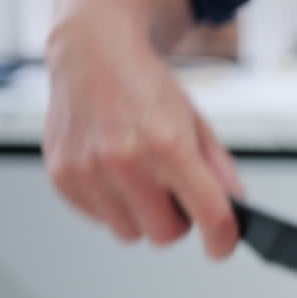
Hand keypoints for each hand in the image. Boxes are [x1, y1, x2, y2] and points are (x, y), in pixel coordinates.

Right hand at [42, 12, 242, 257]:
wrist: (93, 52)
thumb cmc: (146, 86)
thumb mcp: (197, 123)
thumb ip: (219, 171)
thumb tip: (233, 211)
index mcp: (169, 145)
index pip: (209, 215)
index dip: (222, 240)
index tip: (221, 245)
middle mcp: (126, 160)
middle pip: (165, 235)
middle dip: (176, 220)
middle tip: (173, 192)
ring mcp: (89, 170)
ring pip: (130, 233)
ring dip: (141, 215)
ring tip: (140, 176)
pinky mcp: (63, 176)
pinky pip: (99, 219)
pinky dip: (111, 204)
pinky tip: (113, 171)